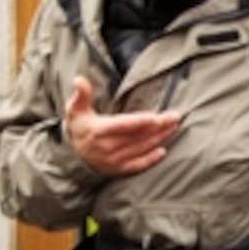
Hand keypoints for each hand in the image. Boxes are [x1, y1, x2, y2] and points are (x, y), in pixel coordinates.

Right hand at [63, 79, 181, 175]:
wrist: (73, 154)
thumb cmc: (79, 127)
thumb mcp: (75, 109)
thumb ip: (80, 94)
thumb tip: (79, 80)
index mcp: (98, 131)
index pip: (122, 125)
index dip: (140, 122)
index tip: (157, 117)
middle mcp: (106, 148)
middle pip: (137, 136)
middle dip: (158, 126)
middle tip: (175, 116)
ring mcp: (112, 161)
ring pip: (140, 148)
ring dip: (159, 138)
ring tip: (173, 126)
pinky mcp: (118, 170)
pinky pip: (137, 166)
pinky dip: (150, 160)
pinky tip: (163, 151)